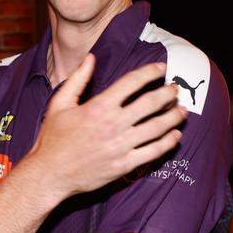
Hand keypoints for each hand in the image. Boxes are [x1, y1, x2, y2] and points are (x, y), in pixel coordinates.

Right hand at [29, 57, 184, 199]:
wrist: (50, 174)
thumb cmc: (52, 139)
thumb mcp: (59, 104)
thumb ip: (77, 79)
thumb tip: (91, 58)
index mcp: (98, 107)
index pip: (132, 83)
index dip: (150, 72)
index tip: (161, 68)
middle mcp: (113, 124)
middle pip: (151, 103)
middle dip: (168, 93)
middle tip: (176, 89)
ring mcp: (121, 146)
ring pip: (157, 127)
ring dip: (174, 116)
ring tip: (182, 110)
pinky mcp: (124, 165)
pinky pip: (153, 151)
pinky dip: (168, 142)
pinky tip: (175, 135)